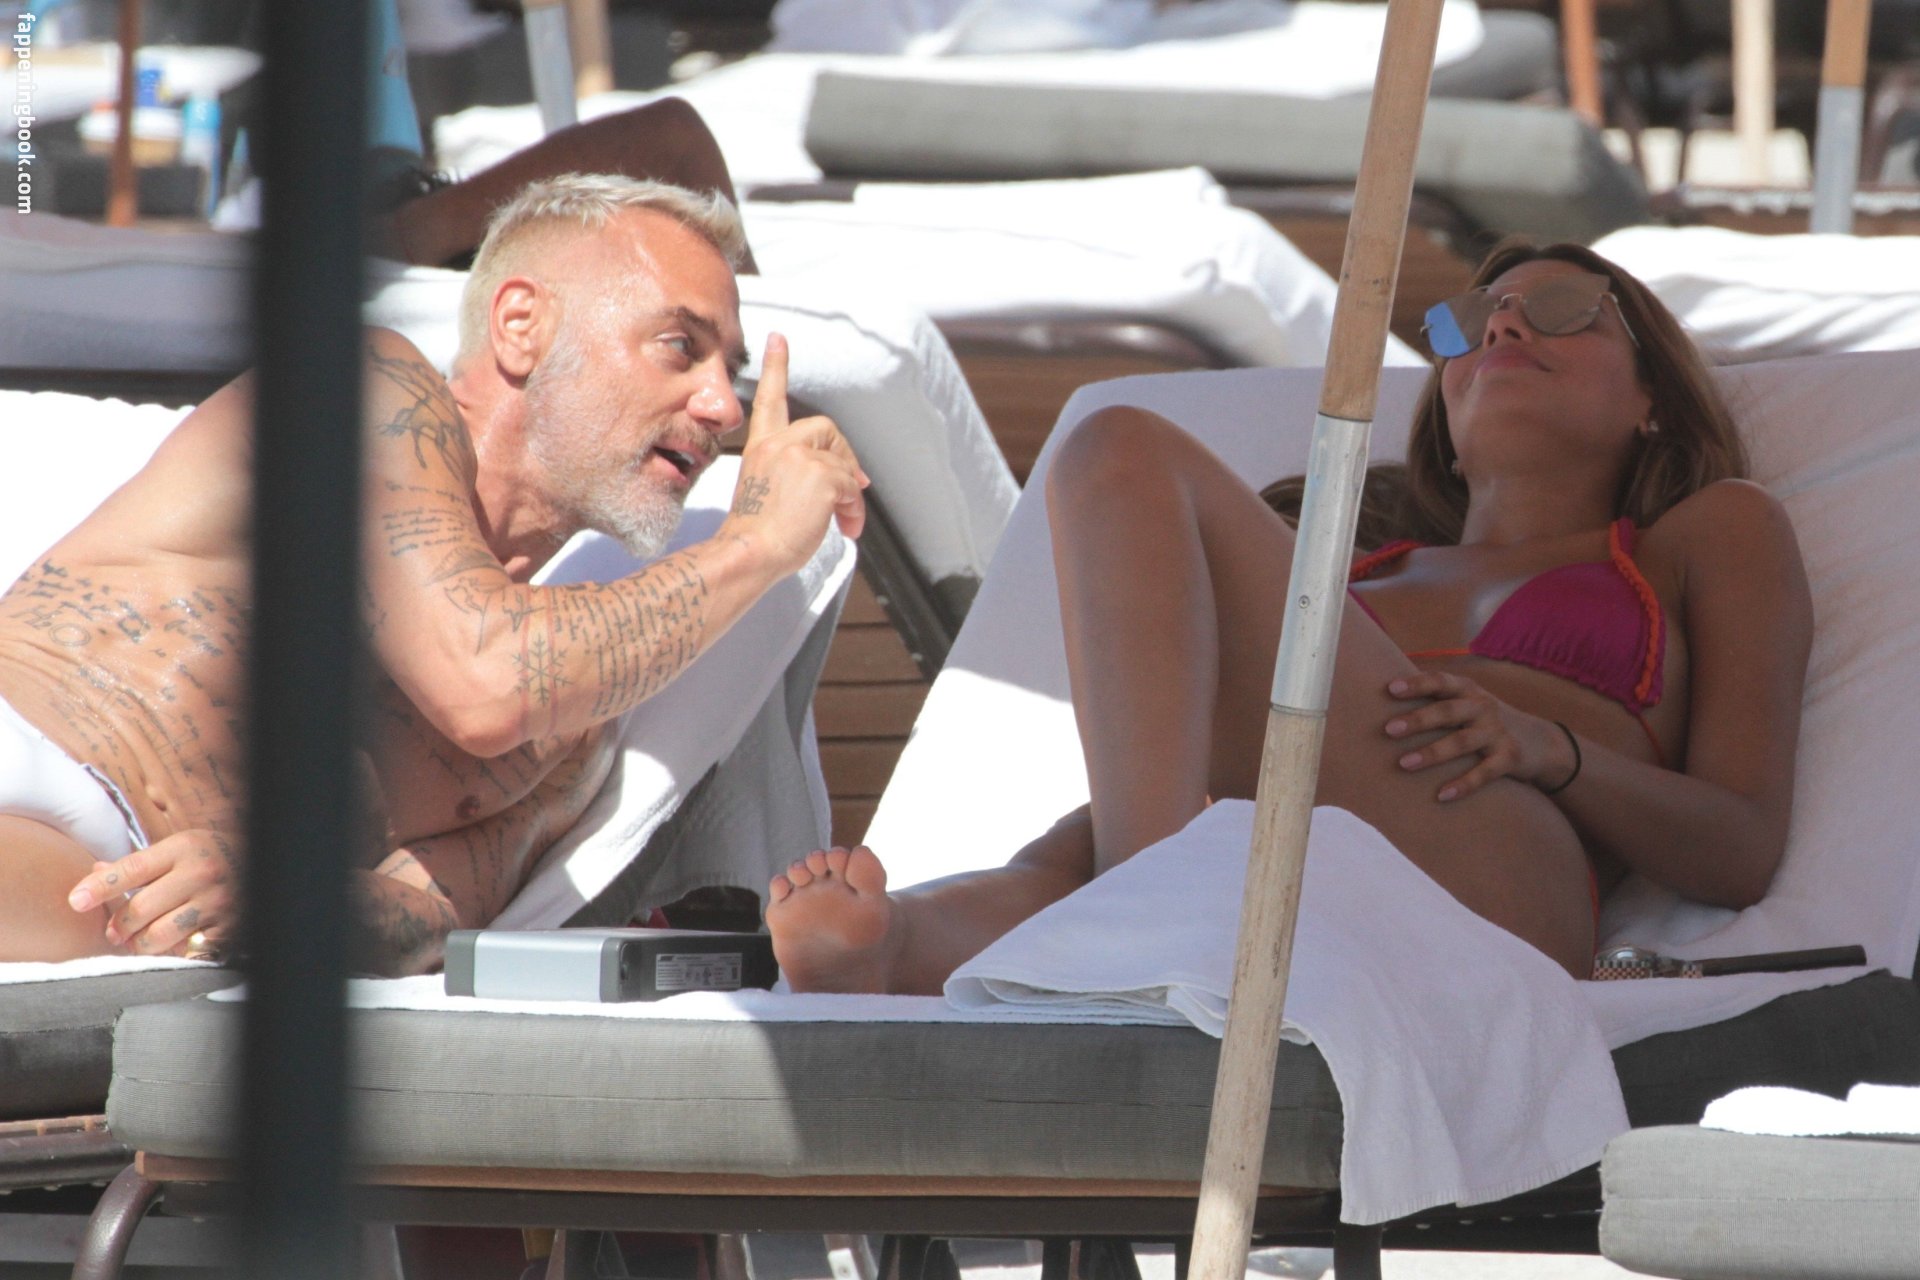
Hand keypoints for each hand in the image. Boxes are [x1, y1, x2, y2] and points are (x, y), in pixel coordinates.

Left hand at [67, 828, 240, 957]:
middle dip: (119, 926)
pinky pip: (186, 951)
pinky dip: (172, 954)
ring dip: (140, 944)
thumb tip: (96, 872)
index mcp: (185, 848)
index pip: (132, 869)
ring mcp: (217, 903)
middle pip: (141, 908)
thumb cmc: (213, 858)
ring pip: (160, 935)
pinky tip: (170, 948)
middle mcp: (202, 873)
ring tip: (138, 942)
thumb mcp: (180, 849)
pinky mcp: (228, 928)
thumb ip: (141, 864)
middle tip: (114, 932)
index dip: (100, 887)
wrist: (266, 864)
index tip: (77, 901)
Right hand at [722, 333, 868, 576]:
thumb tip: (853, 481)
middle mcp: (778, 444)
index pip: (770, 398)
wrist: (749, 552)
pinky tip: (844, 528)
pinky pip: (853, 487)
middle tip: (854, 490)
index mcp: (760, 447)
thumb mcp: (769, 494)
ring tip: (844, 522)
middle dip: (845, 456)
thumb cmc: (756, 536)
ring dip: (851, 494)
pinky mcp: (821, 474)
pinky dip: (854, 510)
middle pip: (826, 428)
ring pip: (844, 463)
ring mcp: (799, 456)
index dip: (775, 367)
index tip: (778, 338)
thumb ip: (798, 476)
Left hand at [1383, 672, 1575, 801]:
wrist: (1542, 743)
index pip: (1441, 681)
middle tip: (1388, 729)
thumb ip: (1435, 697)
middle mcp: (1482, 707)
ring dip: (1432, 753)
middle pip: (1447, 711)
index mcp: (1468, 690)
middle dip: (1417, 720)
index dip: (1417, 683)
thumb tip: (1383, 691)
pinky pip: (1484, 773)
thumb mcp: (1467, 702)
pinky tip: (1441, 796)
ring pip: (1462, 743)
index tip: (1391, 688)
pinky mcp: (1510, 759)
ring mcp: (1497, 733)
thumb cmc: (1485, 721)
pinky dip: (1463, 785)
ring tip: (1404, 764)